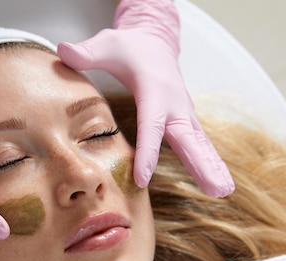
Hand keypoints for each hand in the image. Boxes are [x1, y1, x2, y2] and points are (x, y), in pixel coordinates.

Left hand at [58, 0, 233, 196]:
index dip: (148, 152)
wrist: (156, 42)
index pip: (151, 126)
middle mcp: (174, 104)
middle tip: (216, 189)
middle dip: (201, 164)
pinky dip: (211, 163)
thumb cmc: (130, 47)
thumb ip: (86, 52)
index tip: (142, 179)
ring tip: (223, 192)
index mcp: (154, 90)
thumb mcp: (107, 44)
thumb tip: (62, 51)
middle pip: (188, 138)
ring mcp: (184, 113)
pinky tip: (219, 184)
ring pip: (200, 144)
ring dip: (212, 168)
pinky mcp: (187, 121)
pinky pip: (201, 144)